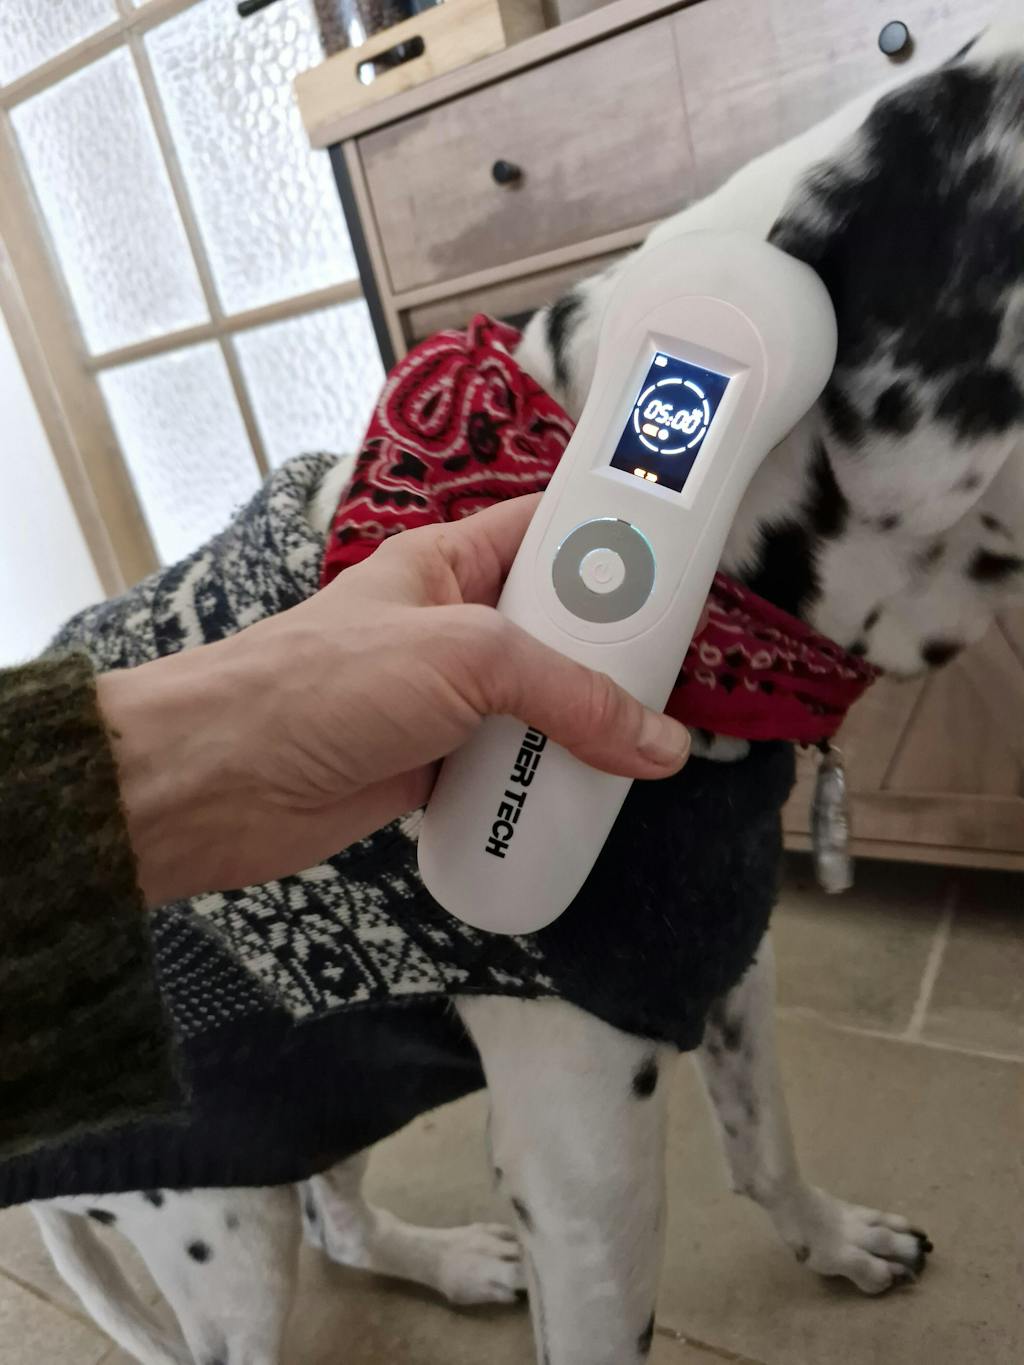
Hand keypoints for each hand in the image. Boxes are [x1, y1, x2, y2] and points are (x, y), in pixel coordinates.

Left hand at [98, 495, 689, 904]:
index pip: (548, 531)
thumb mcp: (464, 658)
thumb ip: (567, 694)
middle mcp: (453, 627)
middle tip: (678, 680)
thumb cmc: (322, 685)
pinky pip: (509, 774)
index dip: (612, 540)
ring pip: (539, 710)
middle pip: (558, 631)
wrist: (218, 782)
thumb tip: (659, 744)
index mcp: (450, 564)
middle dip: (613, 657)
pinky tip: (586, 804)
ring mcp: (444, 702)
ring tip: (647, 753)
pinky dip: (543, 789)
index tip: (680, 567)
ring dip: (583, 734)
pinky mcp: (433, 770)